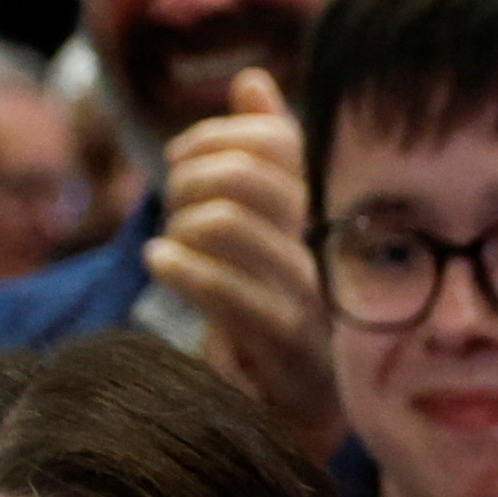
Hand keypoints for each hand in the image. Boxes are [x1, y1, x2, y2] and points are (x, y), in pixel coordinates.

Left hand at [144, 70, 343, 460]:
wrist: (299, 413)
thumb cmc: (278, 308)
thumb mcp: (274, 226)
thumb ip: (271, 153)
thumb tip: (251, 83)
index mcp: (337, 207)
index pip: (278, 140)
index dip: (216, 136)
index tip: (182, 158)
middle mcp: (336, 246)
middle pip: (246, 175)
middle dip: (187, 180)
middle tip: (172, 205)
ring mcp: (316, 295)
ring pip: (224, 222)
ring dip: (178, 227)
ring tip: (169, 246)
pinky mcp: (291, 345)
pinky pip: (222, 287)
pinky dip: (176, 266)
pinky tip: (160, 263)